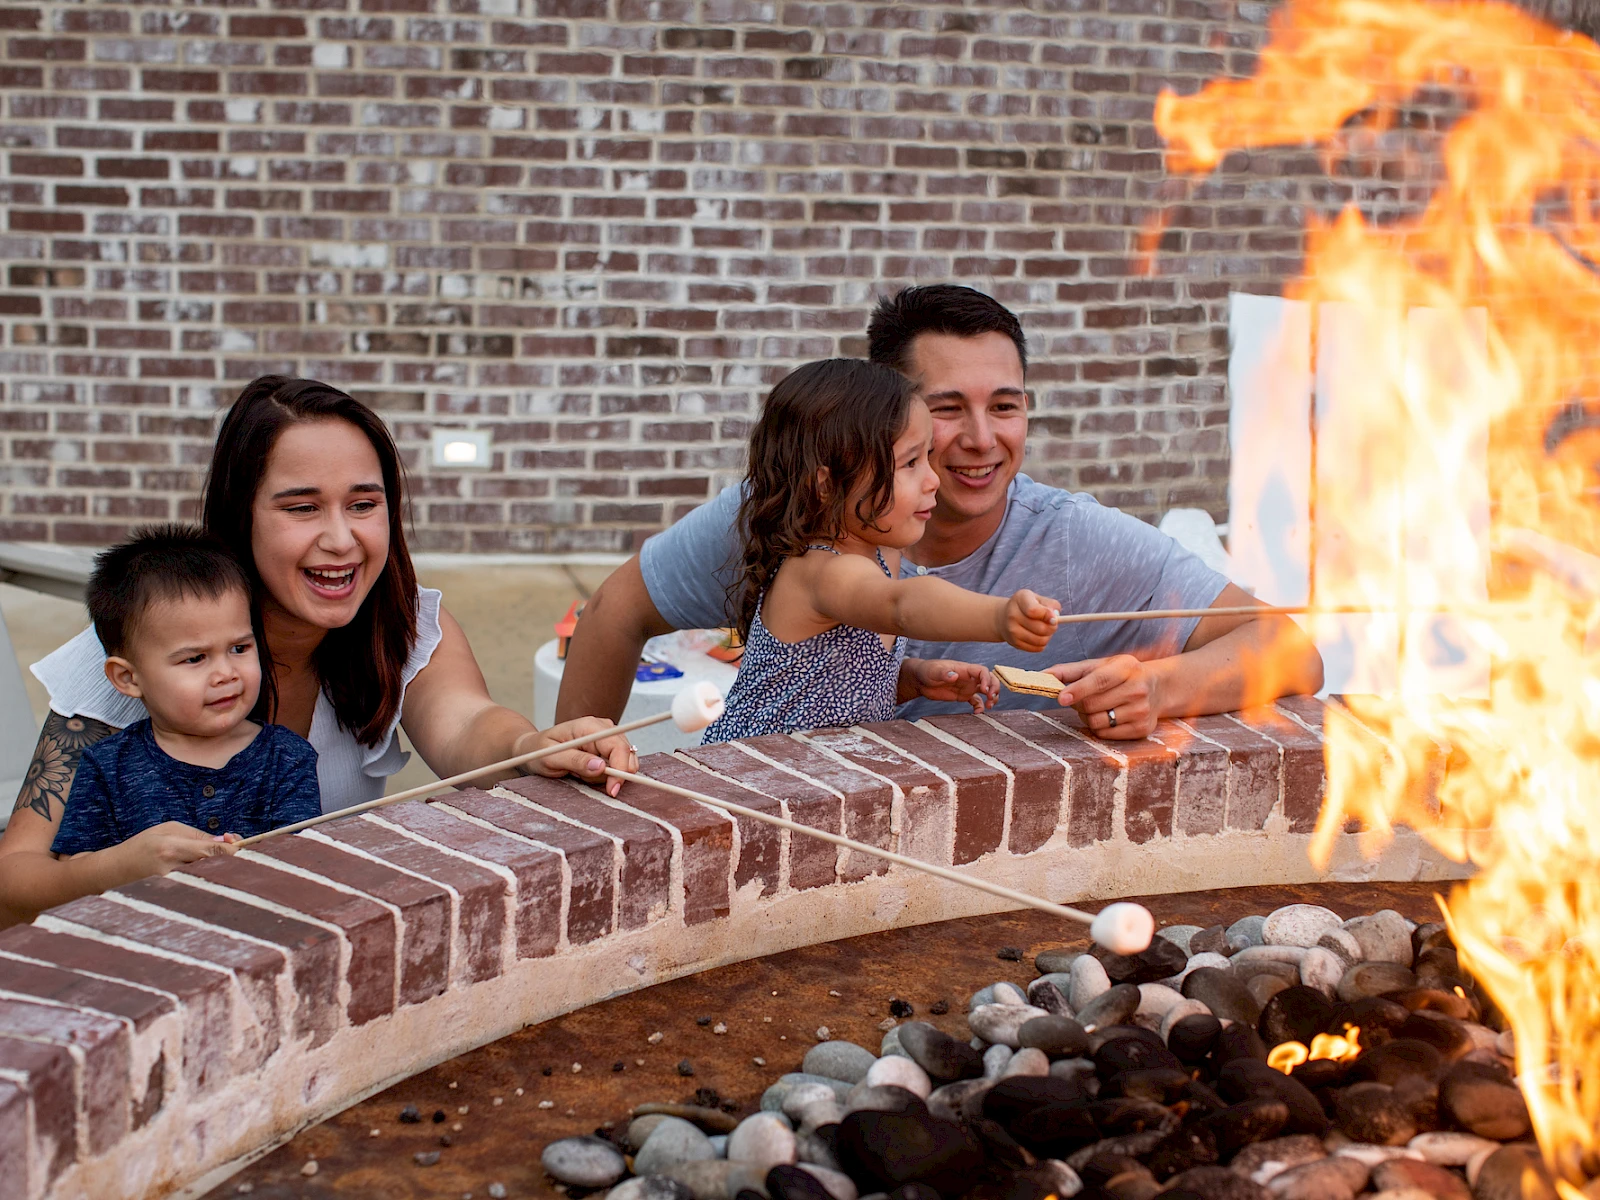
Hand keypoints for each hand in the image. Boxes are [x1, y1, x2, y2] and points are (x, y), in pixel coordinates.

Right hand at [117, 821, 236, 878]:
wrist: (115, 869)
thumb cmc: (143, 845)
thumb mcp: (168, 829)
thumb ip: (198, 836)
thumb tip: (225, 843)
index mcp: (171, 848)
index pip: (210, 852)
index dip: (232, 850)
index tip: (242, 846)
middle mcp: (172, 869)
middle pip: (213, 866)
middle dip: (229, 858)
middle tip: (236, 848)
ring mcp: (171, 885)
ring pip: (207, 876)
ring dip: (218, 867)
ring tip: (221, 858)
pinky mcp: (171, 894)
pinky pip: (196, 883)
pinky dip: (206, 875)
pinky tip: (206, 869)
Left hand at [518, 717, 638, 797]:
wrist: (533, 748)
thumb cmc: (538, 751)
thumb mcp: (551, 759)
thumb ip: (576, 761)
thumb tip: (601, 767)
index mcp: (590, 726)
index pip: (618, 746)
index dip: (621, 768)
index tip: (613, 789)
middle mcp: (603, 728)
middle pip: (626, 755)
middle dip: (610, 774)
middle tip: (583, 779)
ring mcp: (607, 737)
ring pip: (623, 763)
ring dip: (603, 775)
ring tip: (579, 772)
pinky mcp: (608, 748)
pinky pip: (616, 767)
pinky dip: (602, 775)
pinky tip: (585, 772)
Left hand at [906, 659, 999, 713]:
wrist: (920, 680)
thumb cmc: (926, 671)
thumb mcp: (933, 671)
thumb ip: (943, 673)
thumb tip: (955, 676)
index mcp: (964, 669)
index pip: (982, 671)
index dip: (987, 679)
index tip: (984, 690)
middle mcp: (968, 677)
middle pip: (989, 679)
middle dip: (994, 688)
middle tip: (991, 698)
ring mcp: (967, 687)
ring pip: (986, 690)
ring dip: (992, 697)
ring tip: (989, 706)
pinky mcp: (963, 696)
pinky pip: (976, 701)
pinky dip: (980, 706)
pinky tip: (977, 713)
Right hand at [1000, 590, 1060, 651]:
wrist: (1004, 617)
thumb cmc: (1026, 606)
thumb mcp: (1038, 598)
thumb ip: (1050, 605)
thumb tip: (1055, 618)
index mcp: (1020, 599)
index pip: (1033, 611)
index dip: (1047, 616)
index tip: (1054, 618)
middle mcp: (1012, 615)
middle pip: (1040, 628)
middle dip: (1052, 627)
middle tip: (1052, 624)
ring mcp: (1012, 631)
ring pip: (1040, 640)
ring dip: (1048, 636)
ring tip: (1045, 629)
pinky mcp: (1015, 643)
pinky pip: (1037, 648)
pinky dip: (1042, 643)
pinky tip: (1038, 635)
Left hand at [1048, 654, 1159, 739]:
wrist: (1158, 688)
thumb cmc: (1122, 675)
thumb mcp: (1100, 665)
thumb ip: (1070, 670)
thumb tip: (1042, 675)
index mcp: (1126, 668)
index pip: (1099, 680)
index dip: (1078, 690)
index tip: (1061, 697)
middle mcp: (1137, 689)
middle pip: (1092, 704)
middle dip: (1078, 703)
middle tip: (1077, 698)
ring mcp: (1141, 711)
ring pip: (1096, 722)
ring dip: (1086, 716)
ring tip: (1094, 706)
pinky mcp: (1142, 729)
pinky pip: (1105, 734)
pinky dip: (1098, 727)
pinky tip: (1106, 716)